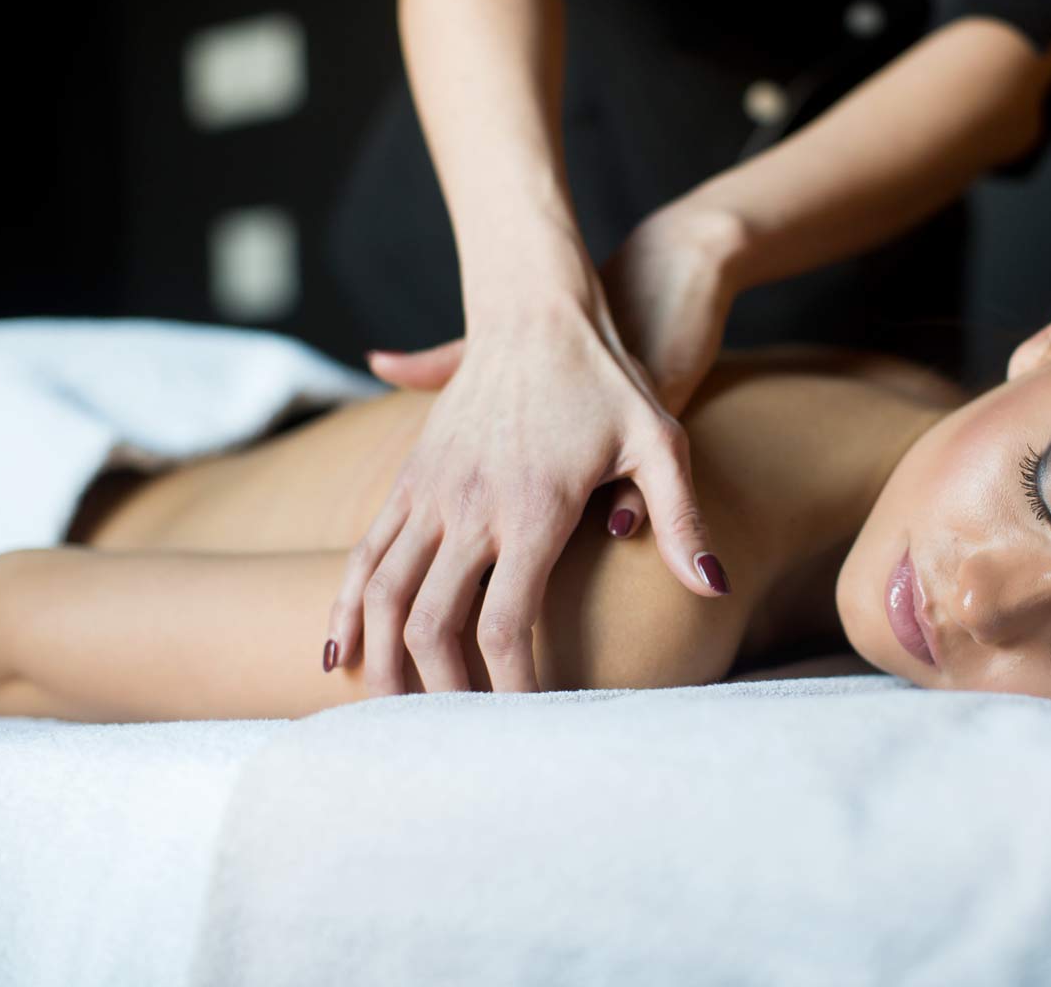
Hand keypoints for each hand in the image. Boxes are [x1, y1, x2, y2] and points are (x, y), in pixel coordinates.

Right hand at [328, 223, 732, 697]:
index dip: (510, 686)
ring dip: (378, 659)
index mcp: (534, 508)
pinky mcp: (410, 475)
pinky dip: (347, 603)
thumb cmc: (609, 378)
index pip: (507, 623)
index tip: (522, 727)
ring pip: (382, 590)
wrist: (537, 307)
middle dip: (438, 691)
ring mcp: (431, 488)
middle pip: (432, 621)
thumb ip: (681, 520)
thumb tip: (711, 588)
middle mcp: (471, 504)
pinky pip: (364, 550)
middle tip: (448, 742)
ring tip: (382, 715)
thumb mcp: (662, 441)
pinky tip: (339, 644)